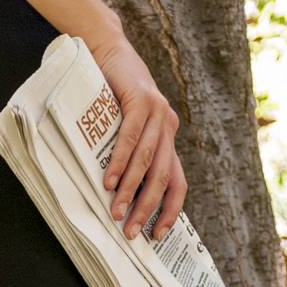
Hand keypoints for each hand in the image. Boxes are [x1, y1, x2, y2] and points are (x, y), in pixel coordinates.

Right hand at [84, 33, 186, 242]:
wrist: (108, 52)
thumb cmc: (112, 96)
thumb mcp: (126, 128)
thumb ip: (131, 154)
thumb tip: (119, 195)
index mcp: (168, 139)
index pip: (177, 182)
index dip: (170, 210)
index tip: (157, 235)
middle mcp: (168, 127)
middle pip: (163, 176)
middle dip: (146, 208)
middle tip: (129, 232)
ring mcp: (157, 112)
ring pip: (148, 160)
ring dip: (131, 189)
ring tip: (116, 210)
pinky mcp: (141, 99)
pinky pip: (132, 137)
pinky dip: (121, 161)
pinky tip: (111, 180)